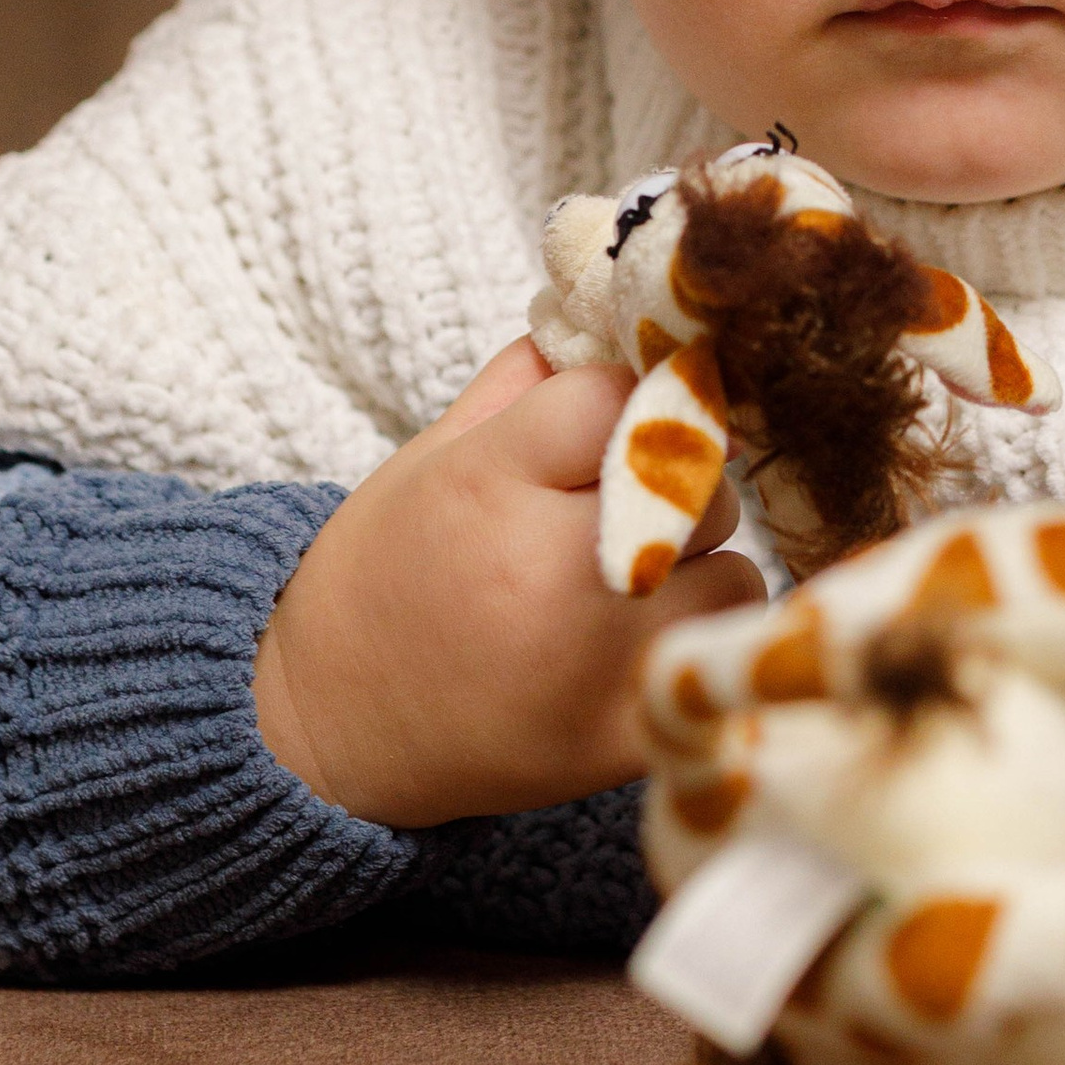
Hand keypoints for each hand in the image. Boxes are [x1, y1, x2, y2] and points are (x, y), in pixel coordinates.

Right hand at [252, 338, 763, 826]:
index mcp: (492, 485)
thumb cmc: (383, 580)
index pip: (623, 394)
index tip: (606, 429)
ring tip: (623, 589)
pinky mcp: (629, 741)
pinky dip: (698, 641)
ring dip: (699, 568)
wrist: (329, 738)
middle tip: (610, 514)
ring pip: (735, 568)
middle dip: (675, 482)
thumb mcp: (430, 456)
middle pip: (700, 480)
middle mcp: (556, 573)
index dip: (625, 401)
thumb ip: (529, 379)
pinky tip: (638, 645)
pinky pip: (724, 654)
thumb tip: (622, 323)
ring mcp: (602, 665)